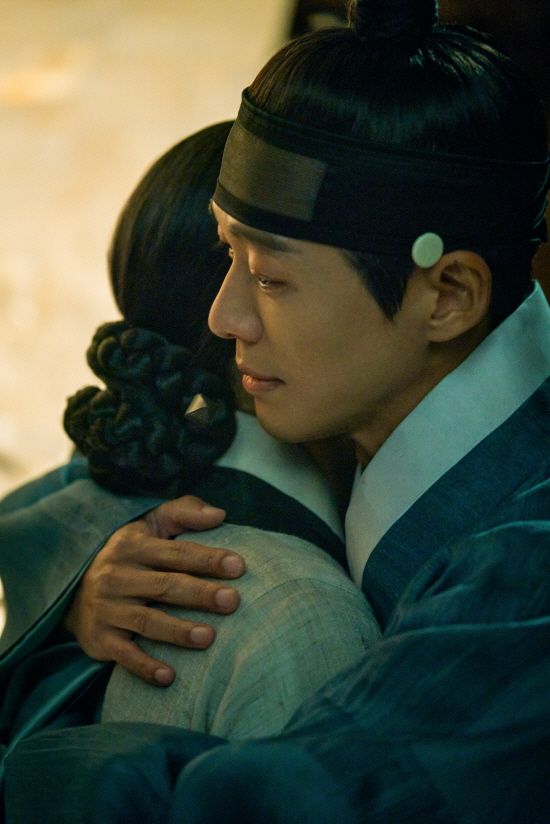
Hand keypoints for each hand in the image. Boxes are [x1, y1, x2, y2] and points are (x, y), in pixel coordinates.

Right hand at [63, 495, 244, 686]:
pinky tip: (170, 677)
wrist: (73, 590)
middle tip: (232, 601)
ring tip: (209, 638)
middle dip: (200, 594)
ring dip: (177, 631)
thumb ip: (184, 512)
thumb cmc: (130, 554)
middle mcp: (117, 576)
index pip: (175, 553)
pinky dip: (145, 667)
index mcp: (133, 546)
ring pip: (146, 621)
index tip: (238, 566)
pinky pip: (124, 655)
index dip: (207, 558)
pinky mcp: (100, 639)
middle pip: (165, 586)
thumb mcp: (151, 524)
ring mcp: (107, 609)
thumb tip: (220, 514)